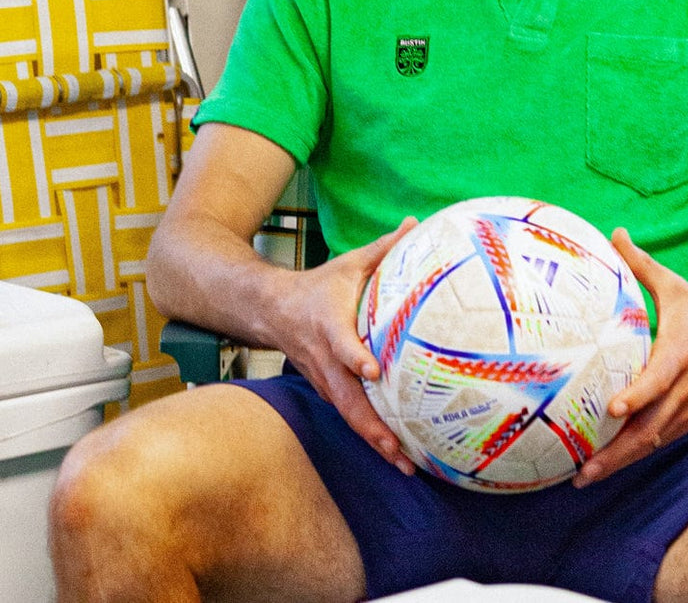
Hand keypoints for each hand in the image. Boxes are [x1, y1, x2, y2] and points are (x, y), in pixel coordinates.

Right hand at [269, 216, 418, 474]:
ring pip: (348, 415)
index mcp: (329, 324)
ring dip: (374, 441)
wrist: (271, 311)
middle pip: (346, 398)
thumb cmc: (320, 286)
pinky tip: (398, 455)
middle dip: (371, 425)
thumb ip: (384, 247)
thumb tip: (415, 221)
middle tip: (398, 447)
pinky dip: (370, 437)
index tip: (373, 371)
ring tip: (405, 465)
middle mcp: (324, 359)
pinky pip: (350, 416)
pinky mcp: (327, 391)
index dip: (354, 356)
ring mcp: (323, 380)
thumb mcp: (349, 263)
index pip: (341, 343)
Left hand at [574, 228, 687, 486]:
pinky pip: (657, 443)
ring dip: (621, 461)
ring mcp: (687, 408)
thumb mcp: (673, 286)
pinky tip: (606, 467)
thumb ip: (640, 264)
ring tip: (586, 477)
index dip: (638, 395)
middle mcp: (684, 387)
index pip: (659, 379)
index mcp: (680, 352)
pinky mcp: (686, 420)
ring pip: (653, 442)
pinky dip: (632, 457)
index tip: (614, 407)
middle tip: (584, 467)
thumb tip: (614, 233)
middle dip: (617, 450)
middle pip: (651, 426)